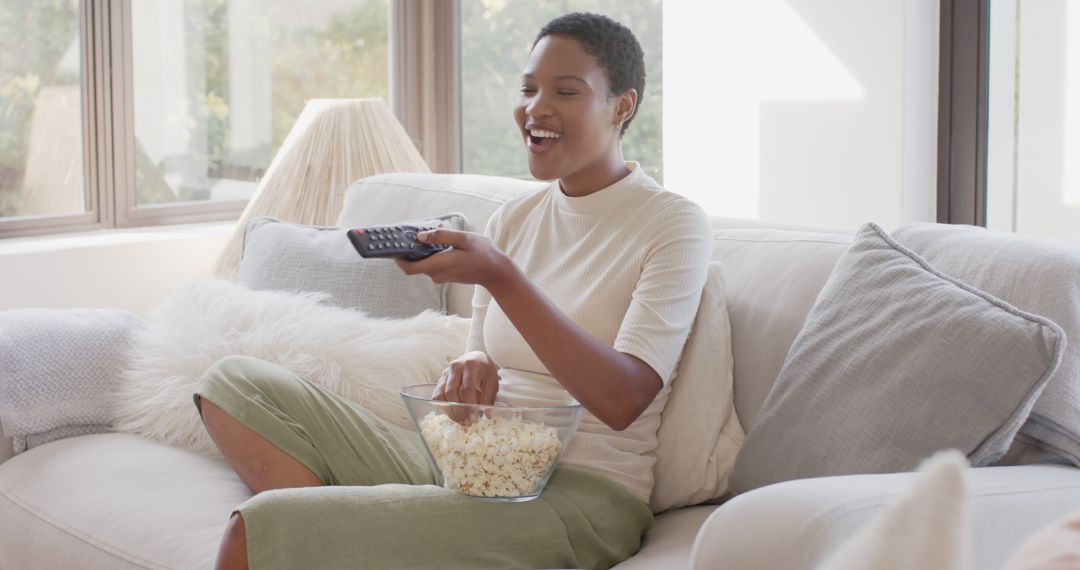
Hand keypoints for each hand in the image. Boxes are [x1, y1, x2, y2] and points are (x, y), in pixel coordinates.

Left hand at [394, 229, 511, 289]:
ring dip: (426, 249)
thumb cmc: (483, 254)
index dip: (398, 259)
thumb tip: (420, 236)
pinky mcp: (446, 275)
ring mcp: (441, 277)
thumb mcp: (464, 239)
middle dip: (414, 247)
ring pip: (424, 262)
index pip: (409, 268)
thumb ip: (441, 237)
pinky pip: (432, 264)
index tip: (394, 246)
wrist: (496, 272)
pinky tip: (446, 243)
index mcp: (439, 265)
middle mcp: (437, 274)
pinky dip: (433, 253)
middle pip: (415, 263)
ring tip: (438, 233)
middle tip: (422, 231)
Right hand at [433, 351, 498, 423]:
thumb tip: (488, 415)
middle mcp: (455, 367)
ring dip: (450, 411)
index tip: (474, 418)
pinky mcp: (440, 380)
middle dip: (459, 410)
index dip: (470, 405)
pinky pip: (437, 396)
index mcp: (470, 365)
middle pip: (451, 392)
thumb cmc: (485, 370)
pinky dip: (443, 407)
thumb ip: (489, 397)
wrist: (476, 358)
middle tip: (467, 422)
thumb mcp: (492, 380)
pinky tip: (453, 414)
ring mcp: (445, 373)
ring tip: (461, 421)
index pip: (467, 388)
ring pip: (441, 395)